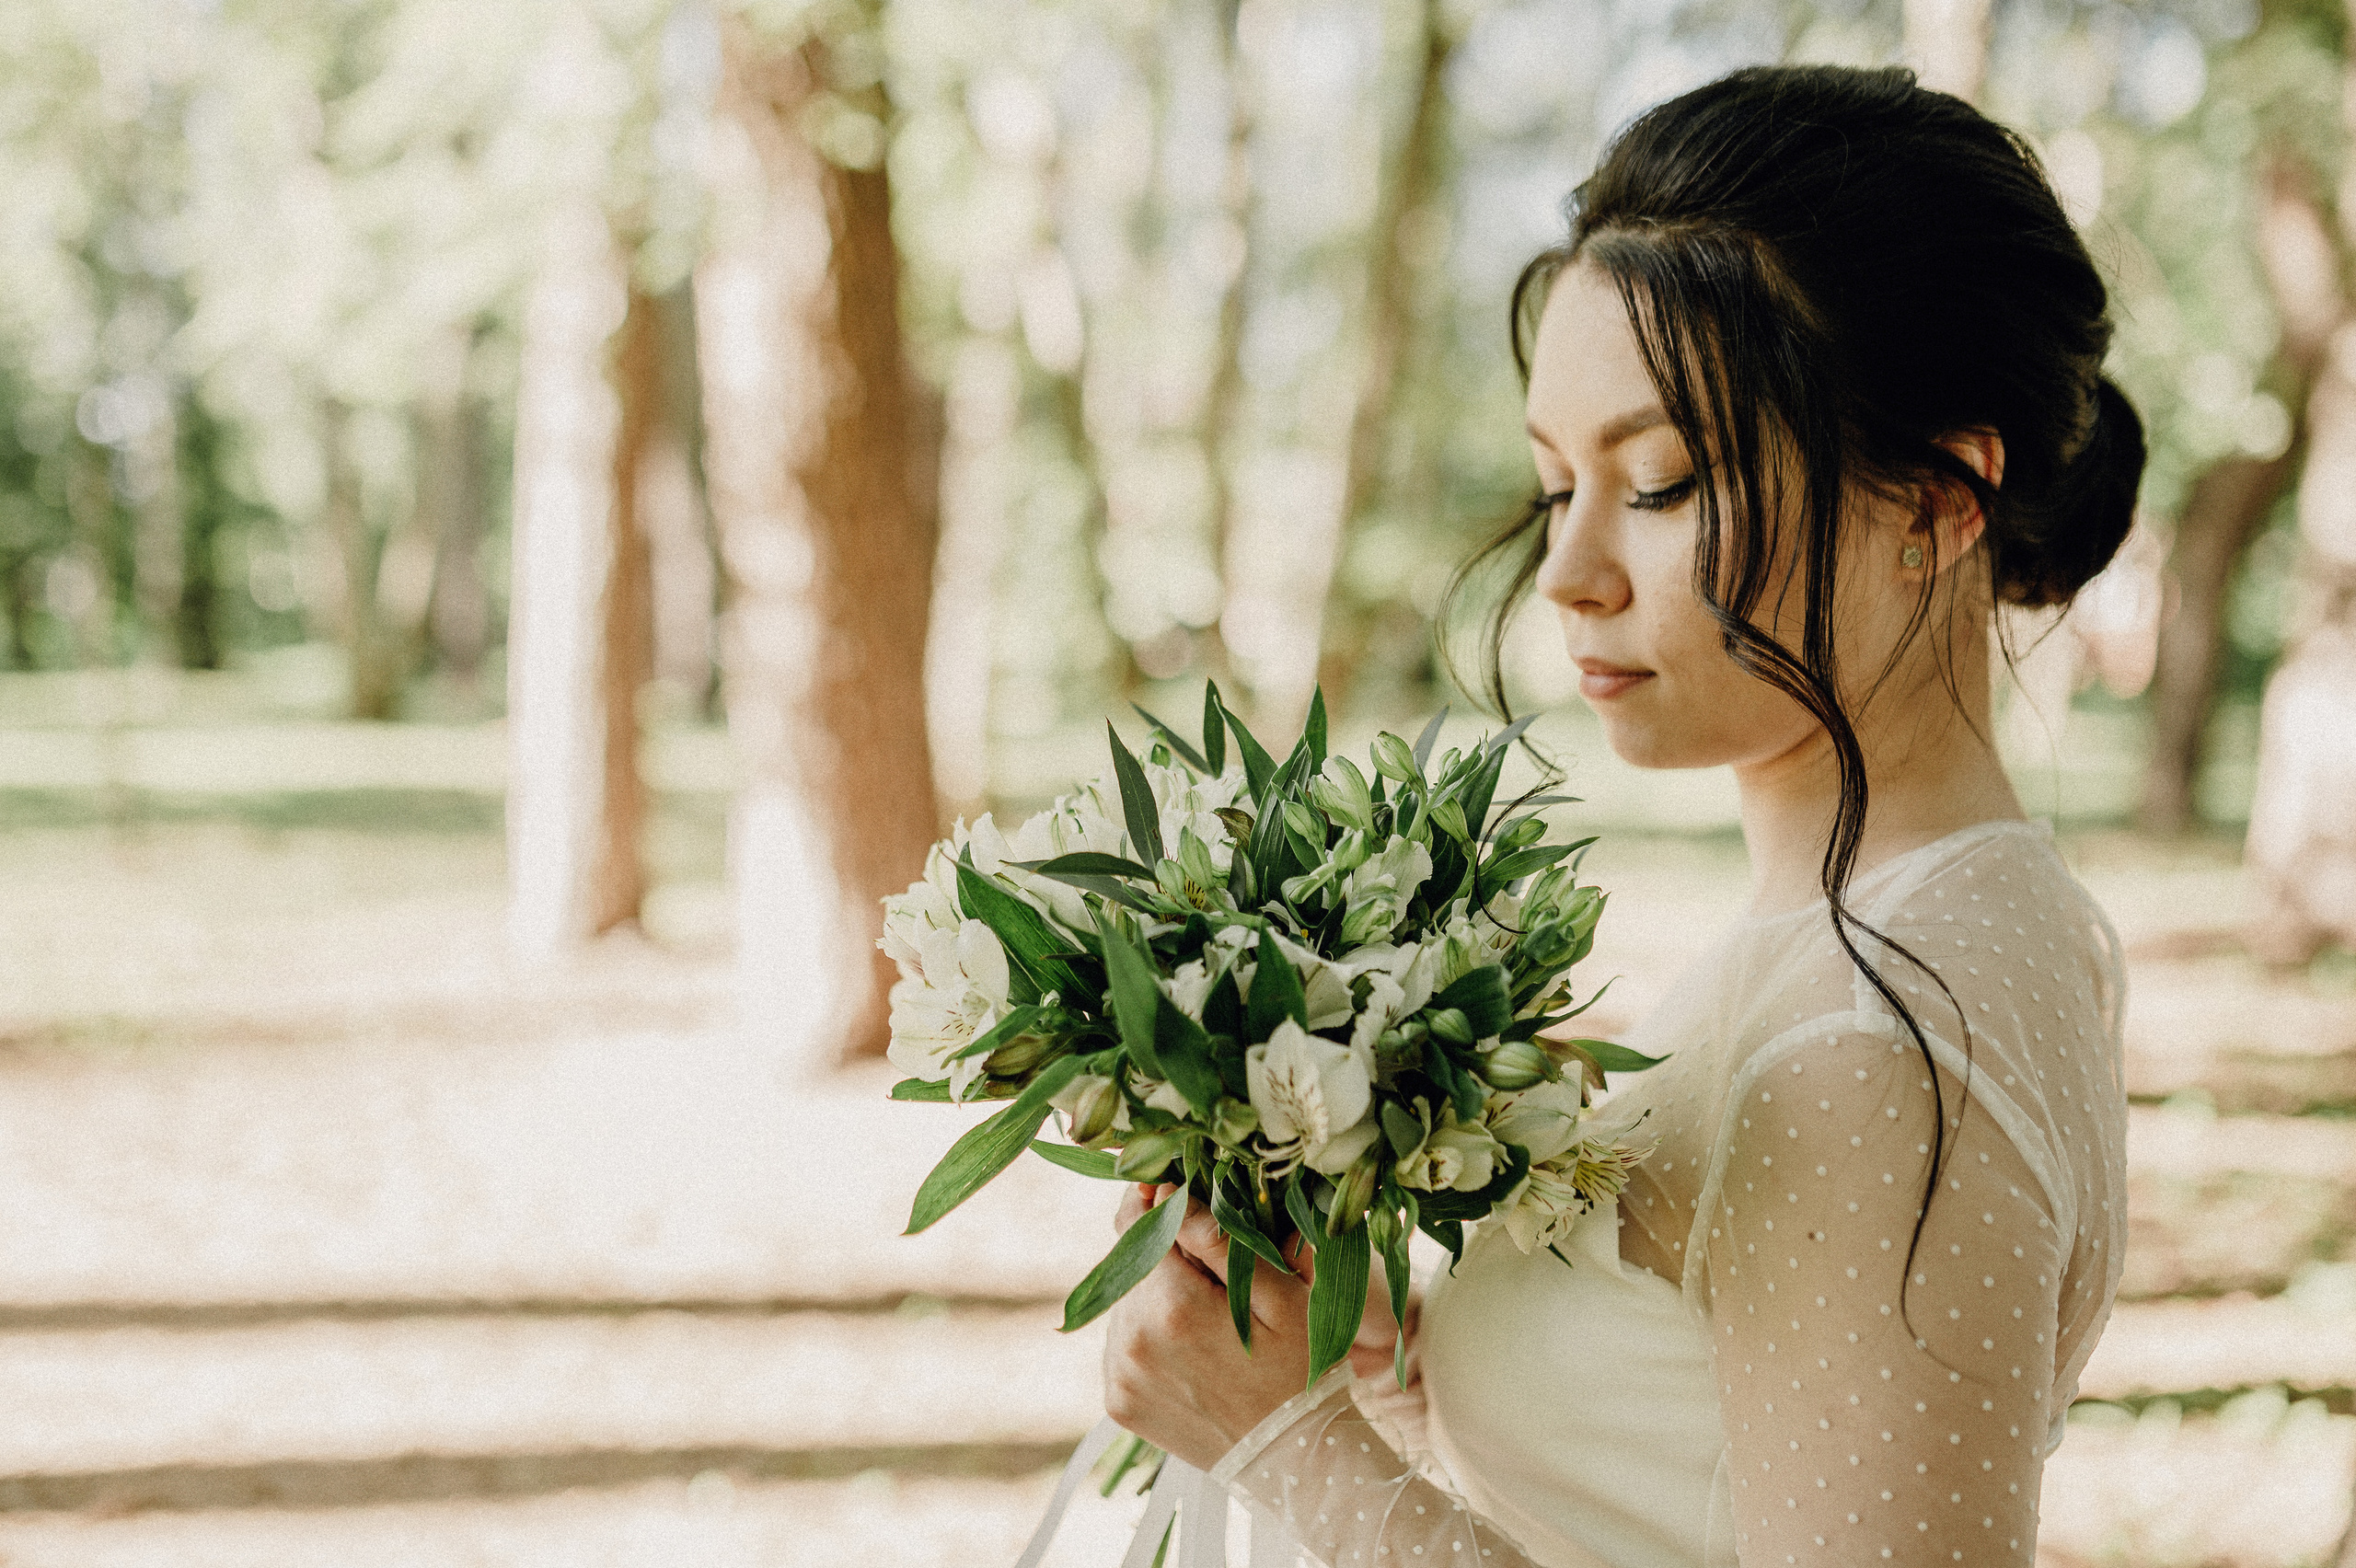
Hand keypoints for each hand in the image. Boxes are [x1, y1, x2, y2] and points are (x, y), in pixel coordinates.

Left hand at [1098, 1182, 1416, 1471]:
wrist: (1292, 1459)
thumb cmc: (1298, 1369)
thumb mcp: (1281, 1296)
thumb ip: (1221, 1242)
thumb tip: (1171, 1195)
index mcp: (1173, 1307)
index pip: (1140, 1225)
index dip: (1155, 1202)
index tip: (1172, 1188)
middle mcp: (1131, 1341)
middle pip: (1134, 1265)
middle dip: (1166, 1256)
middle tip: (1213, 1270)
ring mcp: (1119, 1375)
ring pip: (1127, 1303)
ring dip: (1156, 1295)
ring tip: (1206, 1317)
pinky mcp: (1117, 1401)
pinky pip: (1123, 1344)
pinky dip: (1149, 1335)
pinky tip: (1190, 1349)